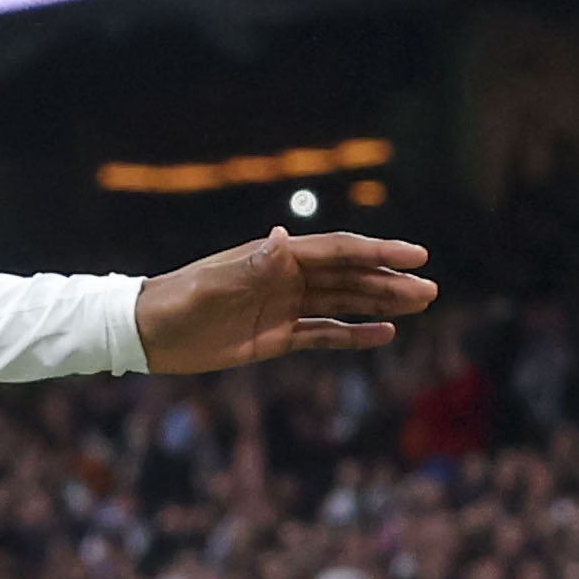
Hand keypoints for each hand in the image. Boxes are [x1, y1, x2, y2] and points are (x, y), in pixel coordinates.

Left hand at [136, 229, 435, 370]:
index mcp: (276, 258)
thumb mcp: (213, 285)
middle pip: (349, 277)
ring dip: (380, 303)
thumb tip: (282, 240)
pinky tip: (383, 334)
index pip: (338, 252)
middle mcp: (286, 278)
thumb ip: (250, 266)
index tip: (414, 256)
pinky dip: (353, 335)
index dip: (377, 253)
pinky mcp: (276, 338)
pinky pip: (323, 335)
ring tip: (419, 304)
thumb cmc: (177, 300)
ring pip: (343, 303)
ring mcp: (284, 307)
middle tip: (430, 289)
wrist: (148, 332)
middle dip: (389, 281)